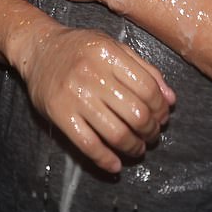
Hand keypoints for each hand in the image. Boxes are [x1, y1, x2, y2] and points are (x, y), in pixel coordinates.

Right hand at [19, 24, 174, 172]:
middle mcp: (92, 74)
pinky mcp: (59, 115)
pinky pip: (88, 145)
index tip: (163, 116)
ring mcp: (74, 96)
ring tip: (138, 148)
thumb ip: (145, 70)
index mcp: (108, 53)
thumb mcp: (114, 47)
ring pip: (115, 133)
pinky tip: (116, 165)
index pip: (147, 88)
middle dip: (151, 130)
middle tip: (152, 134)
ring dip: (133, 147)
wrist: (40, 49)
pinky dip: (105, 160)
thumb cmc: (82, 48)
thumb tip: (170, 99)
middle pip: (135, 113)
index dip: (161, 108)